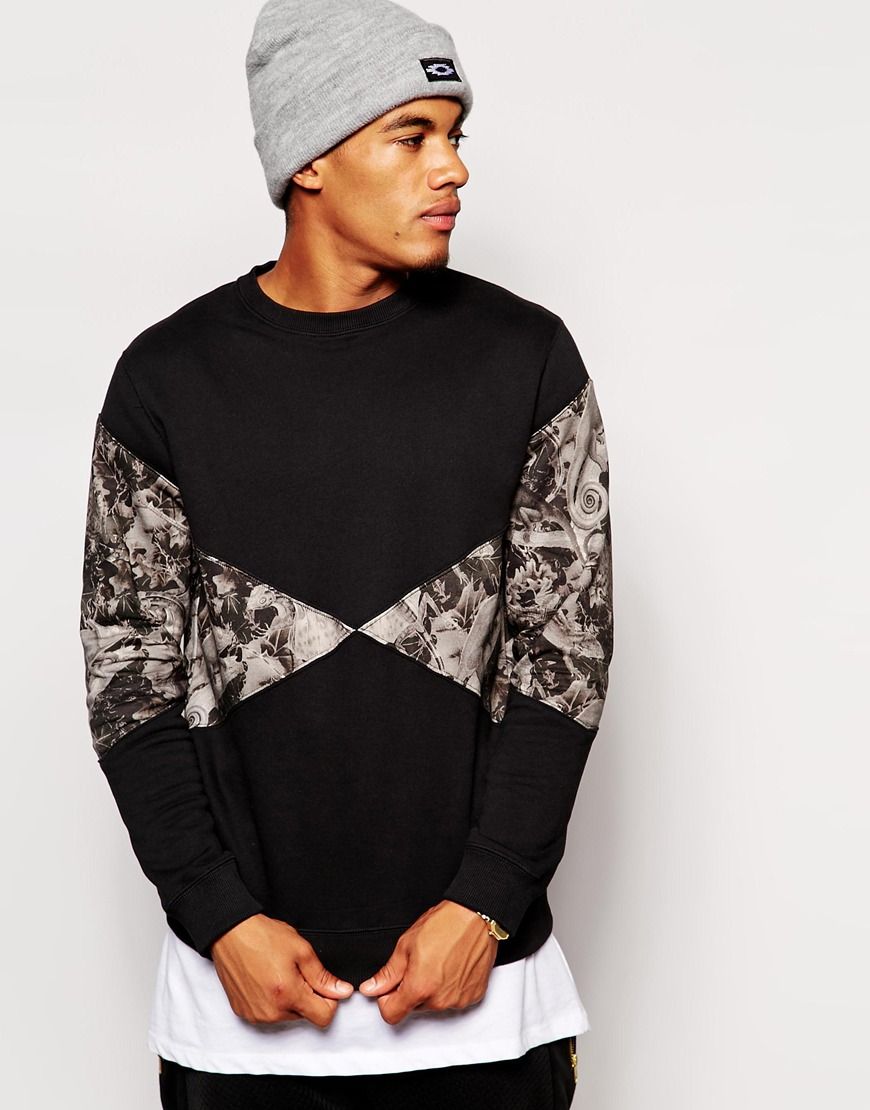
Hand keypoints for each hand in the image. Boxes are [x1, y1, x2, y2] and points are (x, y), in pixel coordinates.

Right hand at [210, 913, 353, 1027]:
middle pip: (305, 1016)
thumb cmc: (263, 937)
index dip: (329, 1000)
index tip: (322, 985)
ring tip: (278, 974)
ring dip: (289, 1000)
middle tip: (296, 972)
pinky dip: (272, 1001)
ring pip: (287, 1016)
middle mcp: (270, 1012)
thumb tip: (342, 992)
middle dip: (307, 997)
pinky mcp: (244, 1013)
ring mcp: (255, 1015)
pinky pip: (269, 1014)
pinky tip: (266, 980)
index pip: (323, 1017)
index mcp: (287, 995)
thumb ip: (323, 976)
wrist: (230, 934)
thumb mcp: (301, 949)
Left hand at [358, 900, 497, 1024]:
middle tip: (420, 964)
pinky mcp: (473, 996)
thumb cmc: (445, 925)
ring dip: (432, 989)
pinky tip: (453, 967)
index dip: (386, 1000)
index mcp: (420, 988)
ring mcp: (459, 1000)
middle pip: (414, 1007)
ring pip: (434, 1003)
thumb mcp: (406, 944)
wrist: (477, 916)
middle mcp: (440, 1000)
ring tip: (439, 962)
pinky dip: (450, 987)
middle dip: (411, 990)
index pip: (391, 1015)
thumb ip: (388, 973)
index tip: (390, 987)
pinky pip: (453, 999)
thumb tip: (371, 988)